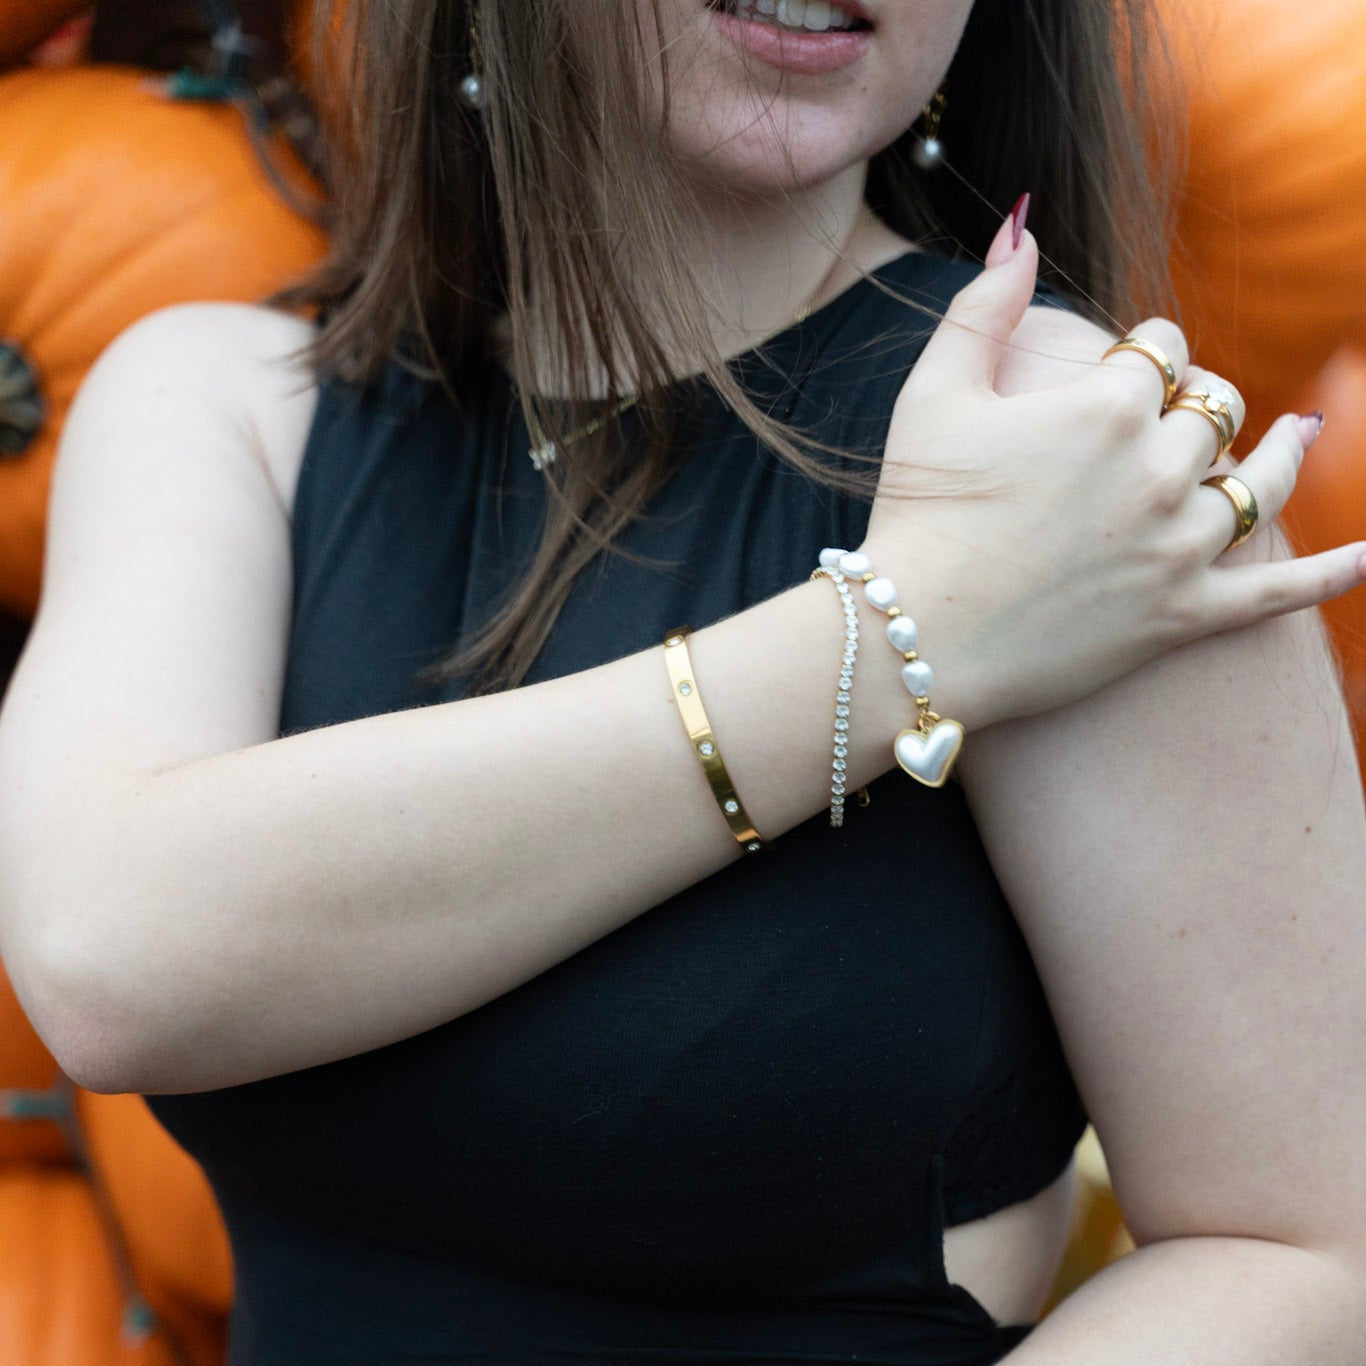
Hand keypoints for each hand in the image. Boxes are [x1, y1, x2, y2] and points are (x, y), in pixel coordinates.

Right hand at [860, 205, 1365, 726]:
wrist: (915, 639)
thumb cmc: (916, 513)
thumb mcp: (934, 392)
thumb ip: (985, 304)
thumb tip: (1023, 223)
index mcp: (1107, 407)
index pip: (1160, 347)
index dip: (1139, 351)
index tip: (1115, 368)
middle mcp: (1159, 469)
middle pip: (1216, 408)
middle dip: (1193, 401)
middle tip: (1164, 417)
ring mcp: (1178, 546)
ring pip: (1262, 482)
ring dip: (1281, 452)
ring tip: (1297, 434)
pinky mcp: (1182, 616)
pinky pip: (1278, 593)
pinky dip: (1331, 573)